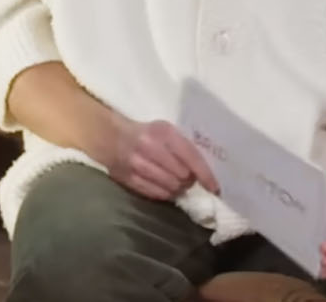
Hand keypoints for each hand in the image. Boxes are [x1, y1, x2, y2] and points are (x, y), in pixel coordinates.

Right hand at [104, 119, 219, 200]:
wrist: (112, 138)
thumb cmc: (147, 134)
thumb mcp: (167, 131)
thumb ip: (184, 147)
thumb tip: (202, 172)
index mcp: (164, 132)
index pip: (190, 156)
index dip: (205, 174)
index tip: (214, 187)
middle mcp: (150, 147)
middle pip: (181, 175)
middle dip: (189, 180)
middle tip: (189, 179)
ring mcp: (137, 165)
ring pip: (170, 187)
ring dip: (178, 188)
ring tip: (177, 183)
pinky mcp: (128, 179)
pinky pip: (156, 194)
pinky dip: (165, 194)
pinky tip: (166, 188)